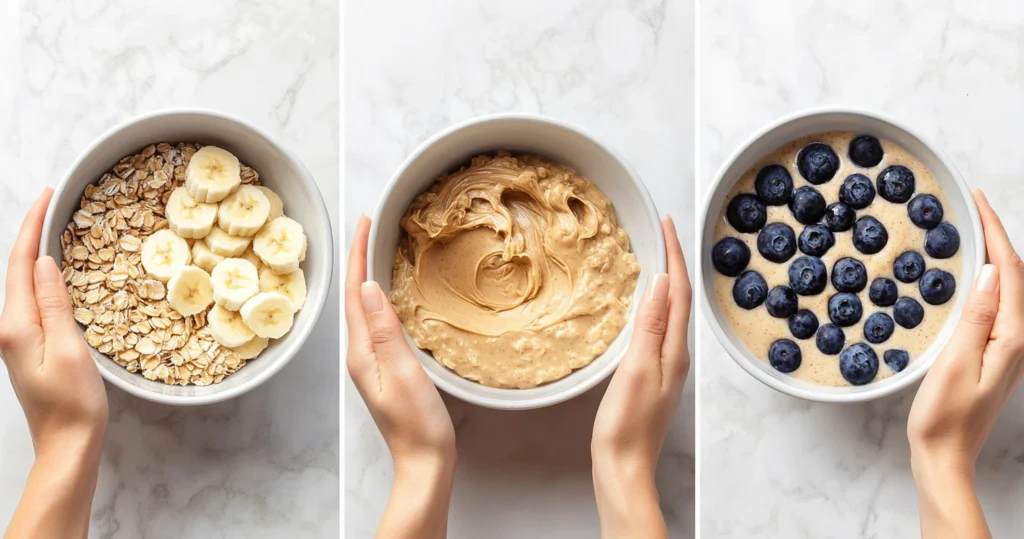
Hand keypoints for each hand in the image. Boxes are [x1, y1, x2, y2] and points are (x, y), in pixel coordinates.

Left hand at [1, 188, 107, 538]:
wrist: (67, 445)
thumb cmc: (74, 404)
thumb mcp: (71, 349)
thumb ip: (55, 304)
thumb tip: (46, 263)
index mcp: (16, 325)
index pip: (21, 264)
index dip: (33, 226)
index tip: (49, 196)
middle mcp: (9, 328)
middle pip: (17, 270)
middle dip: (32, 232)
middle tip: (54, 201)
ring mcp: (15, 339)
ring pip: (24, 284)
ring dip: (37, 253)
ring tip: (56, 226)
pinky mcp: (27, 347)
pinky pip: (32, 301)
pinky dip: (43, 278)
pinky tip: (57, 271)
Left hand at [345, 215, 454, 538]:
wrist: (424, 463)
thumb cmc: (417, 424)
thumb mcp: (403, 373)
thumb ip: (386, 331)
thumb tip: (371, 288)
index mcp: (362, 352)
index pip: (356, 293)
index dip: (358, 255)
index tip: (363, 223)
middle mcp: (361, 354)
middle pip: (355, 297)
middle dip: (359, 259)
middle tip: (368, 226)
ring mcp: (372, 362)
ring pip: (365, 308)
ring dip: (368, 277)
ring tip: (374, 250)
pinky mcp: (386, 369)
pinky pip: (378, 323)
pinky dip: (380, 300)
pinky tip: (390, 296)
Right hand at [591, 217, 690, 538]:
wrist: (622, 467)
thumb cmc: (626, 424)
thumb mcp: (637, 369)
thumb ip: (649, 326)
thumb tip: (661, 283)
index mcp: (674, 351)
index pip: (679, 292)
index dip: (675, 255)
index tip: (668, 223)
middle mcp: (675, 355)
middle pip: (679, 298)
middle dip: (673, 262)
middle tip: (662, 231)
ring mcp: (664, 367)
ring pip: (669, 313)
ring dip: (664, 282)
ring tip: (655, 257)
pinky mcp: (650, 376)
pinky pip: (656, 329)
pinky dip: (652, 306)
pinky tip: (642, 306)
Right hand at [907, 190, 1022, 537]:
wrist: (944, 456)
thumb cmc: (944, 416)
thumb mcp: (956, 362)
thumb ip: (977, 316)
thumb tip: (992, 272)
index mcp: (1012, 338)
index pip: (1011, 272)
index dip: (996, 232)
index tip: (978, 202)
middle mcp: (1018, 340)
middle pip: (1016, 276)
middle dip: (999, 237)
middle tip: (975, 206)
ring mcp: (1009, 348)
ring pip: (1010, 289)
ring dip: (996, 257)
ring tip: (974, 231)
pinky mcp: (996, 354)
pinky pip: (998, 306)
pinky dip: (990, 280)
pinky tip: (974, 276)